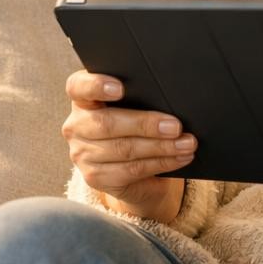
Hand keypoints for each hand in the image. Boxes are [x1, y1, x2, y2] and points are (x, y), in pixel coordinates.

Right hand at [62, 71, 195, 222]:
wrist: (136, 169)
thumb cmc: (137, 125)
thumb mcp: (137, 106)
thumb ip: (142, 96)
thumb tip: (172, 96)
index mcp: (83, 99)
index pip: (78, 87)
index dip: (96, 85)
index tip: (120, 88)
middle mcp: (76, 125)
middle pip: (106, 123)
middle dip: (145, 124)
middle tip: (175, 126)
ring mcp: (82, 154)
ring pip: (123, 149)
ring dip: (161, 147)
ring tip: (186, 143)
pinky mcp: (94, 177)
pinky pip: (131, 170)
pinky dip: (161, 163)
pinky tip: (179, 158)